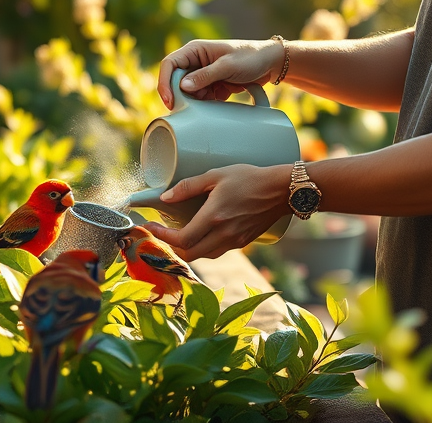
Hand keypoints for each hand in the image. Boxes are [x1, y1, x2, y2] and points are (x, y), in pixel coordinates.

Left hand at [144, 162, 290, 260]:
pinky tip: (201, 234)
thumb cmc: (249, 178)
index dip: (162, 237)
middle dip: (171, 246)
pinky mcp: (242, 242)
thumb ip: (188, 186)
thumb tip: (165, 197)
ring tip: (178, 233)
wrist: (281, 190)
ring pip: (203, 255)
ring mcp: (234, 241)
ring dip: (188, 249)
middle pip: (189, 254)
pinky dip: (204, 247)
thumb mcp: (216, 175)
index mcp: (214, 218)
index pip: (182, 240)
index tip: (151, 227)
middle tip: (162, 232)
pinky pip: (217, 251)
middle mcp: (223, 234)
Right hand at [158, 39, 284, 108]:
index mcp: (195, 50)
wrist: (270, 63)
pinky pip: (201, 98)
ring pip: (188, 92)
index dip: (164, 82)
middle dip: (181, 95)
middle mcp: (195, 62)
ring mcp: (203, 74)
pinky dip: (206, 103)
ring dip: (195, 101)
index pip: (169, 64)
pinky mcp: (211, 85)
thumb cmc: (250, 57)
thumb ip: (205, 76)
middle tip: (188, 108)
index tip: (170, 101)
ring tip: (212, 99)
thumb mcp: (227, 66)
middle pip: (176, 81)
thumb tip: (183, 86)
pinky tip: (217, 101)